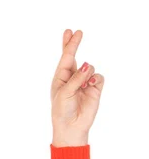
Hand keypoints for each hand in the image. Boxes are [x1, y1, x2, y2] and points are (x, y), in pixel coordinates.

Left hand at [50, 30, 104, 144]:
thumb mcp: (64, 93)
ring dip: (86, 74)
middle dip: (75, 44)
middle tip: (77, 32)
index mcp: (60, 77)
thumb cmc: (62, 110)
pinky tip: (90, 86)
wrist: (72, 126)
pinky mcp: (94, 88)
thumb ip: (75, 78)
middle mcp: (72, 77)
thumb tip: (86, 65)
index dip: (68, 44)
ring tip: (82, 87)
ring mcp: (83, 82)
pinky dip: (95, 79)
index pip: (65, 57)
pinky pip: (98, 77)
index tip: (70, 31)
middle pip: (74, 56)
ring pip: (89, 67)